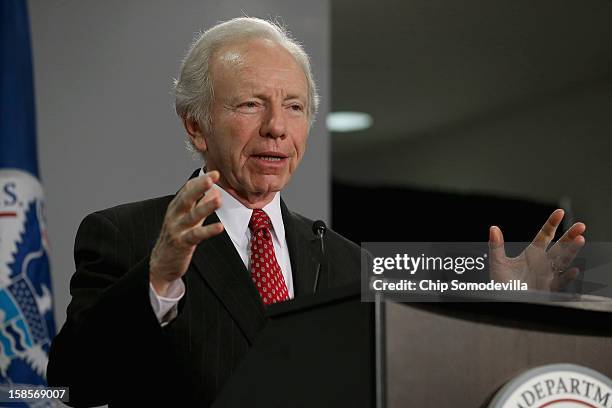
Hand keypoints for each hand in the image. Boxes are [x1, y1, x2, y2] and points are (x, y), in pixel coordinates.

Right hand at [149, 171, 223, 295]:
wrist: (161, 264)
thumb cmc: (176, 239)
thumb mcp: (188, 219)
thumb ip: (200, 205)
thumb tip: (215, 191)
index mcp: (176, 208)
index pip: (187, 189)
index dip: (200, 180)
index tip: (215, 173)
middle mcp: (174, 216)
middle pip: (186, 198)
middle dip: (199, 187)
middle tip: (212, 177)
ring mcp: (177, 230)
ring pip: (191, 216)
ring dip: (205, 207)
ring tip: (218, 199)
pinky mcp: (181, 244)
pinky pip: (195, 236)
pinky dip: (208, 231)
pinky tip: (219, 227)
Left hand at [489, 209, 585, 290]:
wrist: (505, 301)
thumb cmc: (502, 283)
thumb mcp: (497, 263)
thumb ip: (496, 246)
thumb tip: (493, 229)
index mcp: (532, 253)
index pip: (545, 235)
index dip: (552, 223)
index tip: (560, 212)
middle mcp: (543, 262)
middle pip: (560, 246)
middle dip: (570, 236)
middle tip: (581, 225)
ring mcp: (548, 275)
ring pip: (563, 261)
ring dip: (572, 251)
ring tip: (580, 240)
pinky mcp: (549, 290)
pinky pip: (561, 283)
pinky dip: (567, 277)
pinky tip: (573, 270)